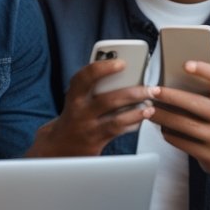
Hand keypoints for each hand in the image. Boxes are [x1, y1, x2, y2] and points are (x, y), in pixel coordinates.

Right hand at [28, 59, 156, 156]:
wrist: (58, 147)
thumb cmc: (74, 117)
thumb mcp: (77, 99)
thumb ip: (94, 88)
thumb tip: (126, 75)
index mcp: (74, 96)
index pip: (84, 77)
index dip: (103, 68)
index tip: (122, 63)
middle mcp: (79, 112)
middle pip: (108, 100)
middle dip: (133, 93)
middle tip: (151, 89)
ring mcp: (88, 129)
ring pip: (117, 120)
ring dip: (137, 112)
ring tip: (150, 106)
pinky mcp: (95, 143)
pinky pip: (118, 132)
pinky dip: (132, 124)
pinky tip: (141, 118)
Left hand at [149, 61, 209, 185]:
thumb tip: (176, 82)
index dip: (206, 70)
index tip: (186, 65)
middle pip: (196, 103)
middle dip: (171, 96)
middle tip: (153, 91)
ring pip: (185, 125)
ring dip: (163, 117)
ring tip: (149, 111)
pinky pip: (183, 143)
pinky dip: (169, 134)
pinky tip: (161, 128)